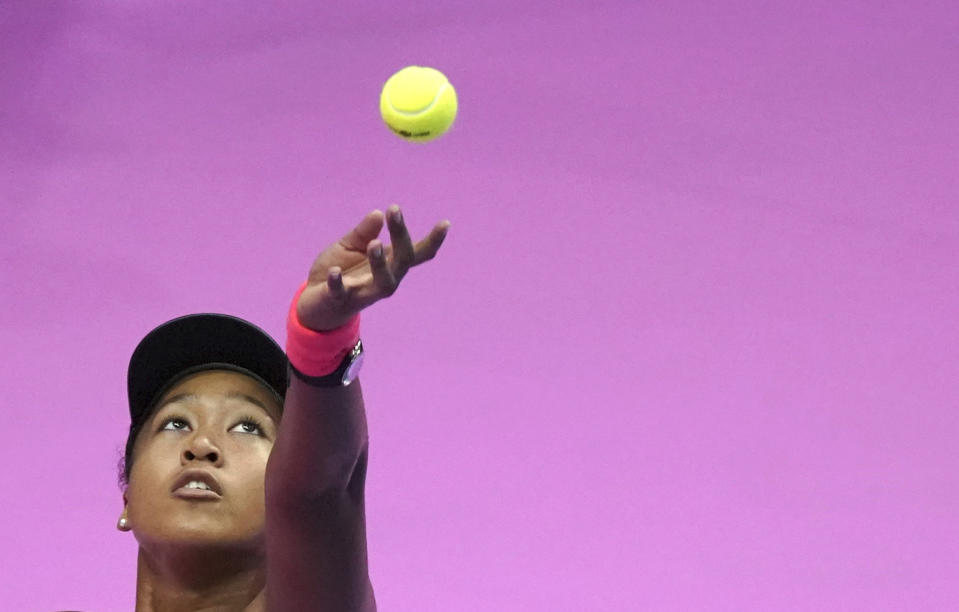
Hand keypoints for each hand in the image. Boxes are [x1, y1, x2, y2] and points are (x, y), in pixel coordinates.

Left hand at [296, 205, 449, 330]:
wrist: (316, 302)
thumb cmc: (340, 270)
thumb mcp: (350, 245)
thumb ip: (363, 232)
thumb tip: (378, 213)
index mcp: (390, 263)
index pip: (416, 253)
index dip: (433, 241)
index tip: (445, 223)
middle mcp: (385, 279)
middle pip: (403, 260)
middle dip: (401, 235)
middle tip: (394, 210)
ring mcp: (365, 292)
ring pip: (383, 282)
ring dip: (380, 263)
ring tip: (375, 243)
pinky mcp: (341, 300)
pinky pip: (342, 293)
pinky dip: (338, 283)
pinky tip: (335, 272)